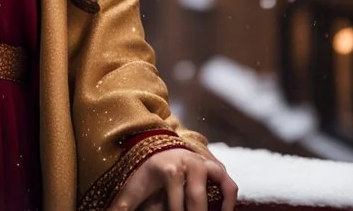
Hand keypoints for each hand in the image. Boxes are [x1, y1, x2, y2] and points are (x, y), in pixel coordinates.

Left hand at [105, 148, 237, 210]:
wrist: (157, 148)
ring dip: (216, 210)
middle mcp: (189, 164)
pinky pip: (229, 185)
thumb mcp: (133, 189)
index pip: (176, 206)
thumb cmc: (144, 174)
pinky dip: (230, 201)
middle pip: (196, 201)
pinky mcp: (216, 167)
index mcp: (168, 171)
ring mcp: (205, 165)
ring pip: (217, 190)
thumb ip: (122, 207)